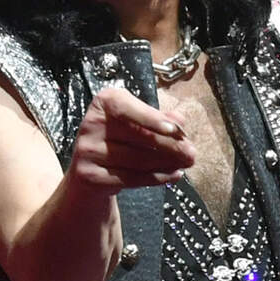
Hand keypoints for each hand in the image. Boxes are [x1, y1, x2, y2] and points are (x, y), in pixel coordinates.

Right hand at [67, 87, 195, 193]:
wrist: (90, 170)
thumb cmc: (120, 137)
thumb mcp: (137, 121)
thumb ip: (158, 118)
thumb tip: (179, 119)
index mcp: (103, 102)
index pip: (126, 108)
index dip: (151, 118)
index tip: (174, 128)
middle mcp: (91, 124)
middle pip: (137, 136)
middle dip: (170, 145)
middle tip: (192, 152)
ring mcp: (87, 151)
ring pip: (136, 160)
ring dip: (167, 163)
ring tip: (186, 163)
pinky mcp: (89, 176)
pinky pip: (130, 178)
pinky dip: (157, 177)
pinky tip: (174, 174)